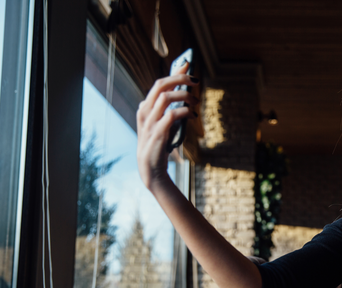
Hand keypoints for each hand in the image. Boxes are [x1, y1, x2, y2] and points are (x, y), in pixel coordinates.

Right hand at [136, 62, 199, 190]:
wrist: (151, 168)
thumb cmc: (159, 144)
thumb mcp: (164, 123)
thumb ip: (171, 109)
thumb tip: (186, 95)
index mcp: (145, 107)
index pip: (159, 84)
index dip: (174, 73)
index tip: (188, 65)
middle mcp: (145, 112)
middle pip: (160, 85)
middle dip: (179, 78)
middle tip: (195, 81)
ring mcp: (150, 122)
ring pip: (166, 97)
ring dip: (184, 96)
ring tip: (196, 101)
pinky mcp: (157, 133)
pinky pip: (172, 115)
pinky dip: (184, 111)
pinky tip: (193, 114)